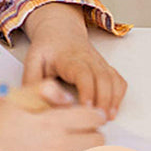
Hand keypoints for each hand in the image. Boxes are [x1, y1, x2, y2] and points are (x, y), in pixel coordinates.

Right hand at [0, 81, 105, 150]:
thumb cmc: (2, 120)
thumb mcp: (22, 94)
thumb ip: (49, 88)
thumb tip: (69, 98)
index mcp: (54, 122)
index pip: (94, 118)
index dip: (95, 114)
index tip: (89, 115)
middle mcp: (57, 145)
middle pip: (97, 140)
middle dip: (94, 133)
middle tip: (83, 131)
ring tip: (74, 147)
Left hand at [22, 3, 126, 118]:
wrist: (60, 30)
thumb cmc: (47, 48)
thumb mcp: (32, 61)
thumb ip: (32, 82)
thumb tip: (37, 102)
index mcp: (70, 59)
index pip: (83, 74)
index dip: (87, 91)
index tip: (87, 108)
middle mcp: (89, 60)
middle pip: (103, 78)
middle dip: (104, 100)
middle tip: (99, 120)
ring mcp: (100, 63)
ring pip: (113, 79)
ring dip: (114, 99)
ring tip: (108, 118)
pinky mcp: (105, 67)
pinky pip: (118, 80)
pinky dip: (119, 95)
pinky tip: (113, 109)